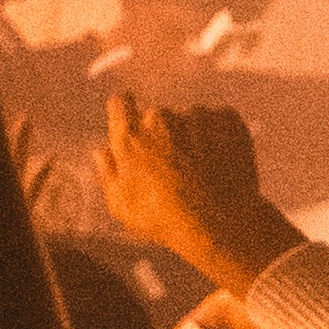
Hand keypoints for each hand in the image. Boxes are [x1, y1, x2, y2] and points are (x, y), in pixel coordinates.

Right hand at [100, 93, 287, 289]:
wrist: (221, 226)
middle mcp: (161, 119)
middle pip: (157, 116)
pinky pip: (219, 120)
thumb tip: (101, 152)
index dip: (126, 111)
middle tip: (174, 167)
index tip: (133, 122)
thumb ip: (108, 174)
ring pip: (191, 118)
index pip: (120, 102)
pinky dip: (220, 136)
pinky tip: (220, 164)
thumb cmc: (166, 221)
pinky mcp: (227, 119)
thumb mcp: (123, 207)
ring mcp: (196, 116)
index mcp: (131, 137)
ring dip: (193, 135)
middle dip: (162, 134)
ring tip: (201, 172)